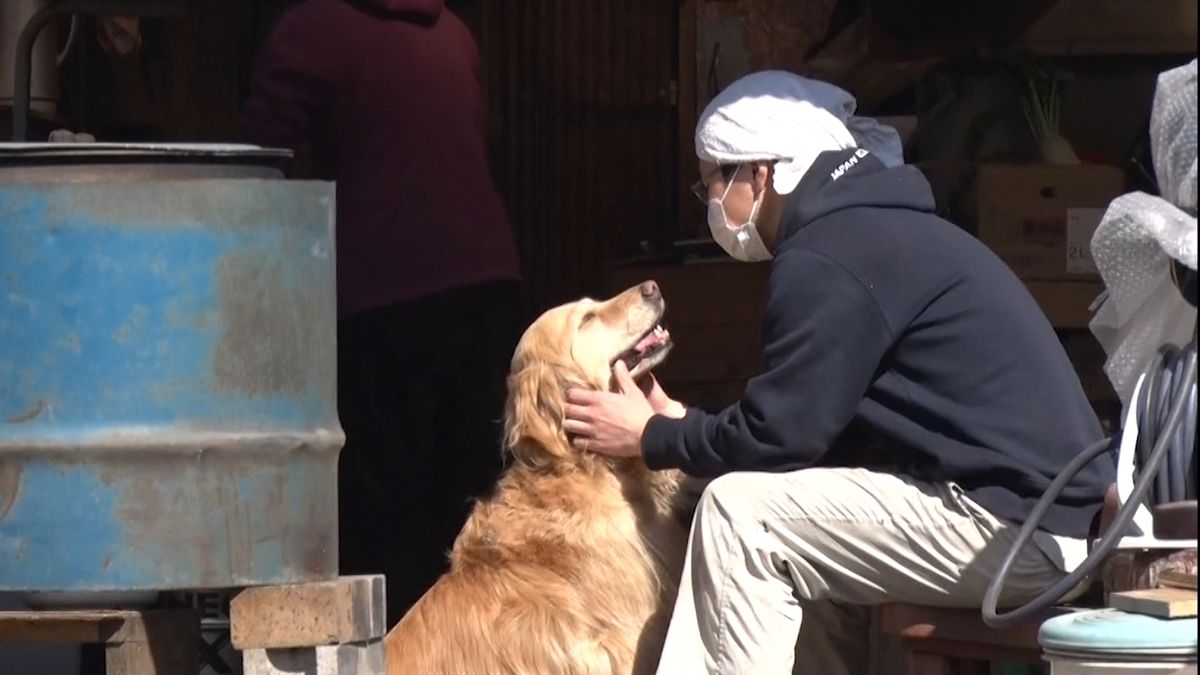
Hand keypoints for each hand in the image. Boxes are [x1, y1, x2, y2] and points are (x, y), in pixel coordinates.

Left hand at [563, 361, 683, 457]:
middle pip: (567, 410)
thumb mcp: (633, 392)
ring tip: (575, 424)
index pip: (572, 394)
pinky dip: (577, 440)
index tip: (574, 396)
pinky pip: (577, 442)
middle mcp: (591, 414)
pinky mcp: (595, 445)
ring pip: (568, 426)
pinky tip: (582, 438)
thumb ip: (623, 377)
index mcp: (599, 399)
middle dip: (567, 409)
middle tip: (571, 410)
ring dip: (570, 424)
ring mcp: (592, 430)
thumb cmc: (641, 412)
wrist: (648, 436)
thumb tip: (618, 362)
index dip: (571, 395)